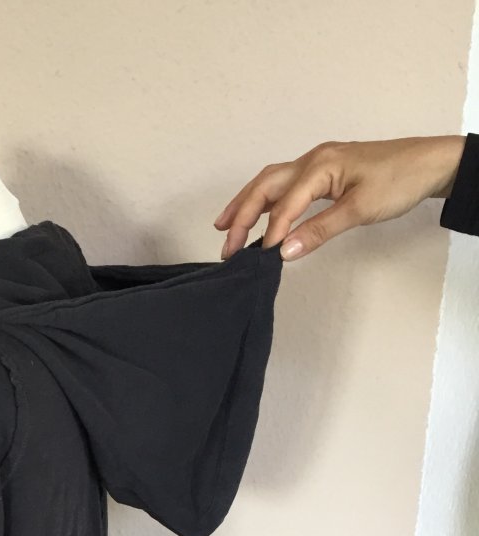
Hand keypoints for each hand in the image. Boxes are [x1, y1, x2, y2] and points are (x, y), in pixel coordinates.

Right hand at [214, 136, 466, 260]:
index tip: (260, 257)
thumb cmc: (400, 180)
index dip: (271, 231)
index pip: (285, 203)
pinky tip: (261, 217)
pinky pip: (286, 184)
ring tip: (226, 227)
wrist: (430, 163)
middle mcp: (313, 159)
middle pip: (265, 185)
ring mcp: (317, 163)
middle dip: (242, 214)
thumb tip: (286, 251)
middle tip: (226, 245)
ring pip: (271, 182)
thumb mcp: (360, 210)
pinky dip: (267, 201)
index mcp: (320, 165)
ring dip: (248, 205)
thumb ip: (320, 230)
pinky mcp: (324, 171)